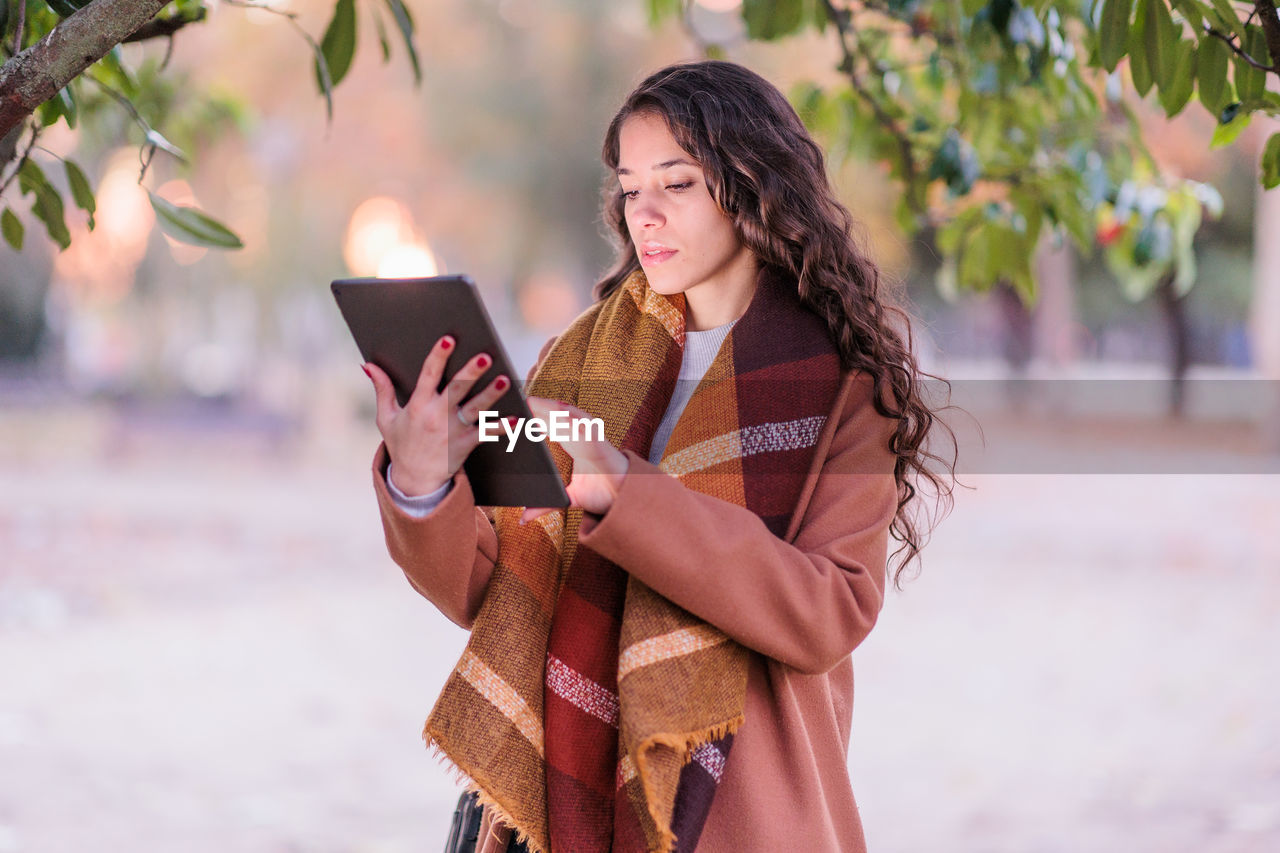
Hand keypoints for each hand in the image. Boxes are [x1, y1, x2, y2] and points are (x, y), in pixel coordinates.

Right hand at [365, 336, 510, 495]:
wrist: (414, 481)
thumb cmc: (401, 444)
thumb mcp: (386, 418)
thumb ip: (382, 389)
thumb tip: (367, 364)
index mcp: (417, 405)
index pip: (428, 376)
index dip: (438, 357)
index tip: (448, 339)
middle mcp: (436, 416)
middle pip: (456, 390)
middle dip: (471, 373)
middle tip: (486, 357)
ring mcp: (453, 431)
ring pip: (475, 409)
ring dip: (491, 395)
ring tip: (505, 380)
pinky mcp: (466, 444)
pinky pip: (486, 434)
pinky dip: (502, 427)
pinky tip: (516, 418)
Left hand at [521, 397, 627, 523]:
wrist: (626, 501)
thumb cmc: (603, 494)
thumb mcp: (569, 499)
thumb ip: (547, 505)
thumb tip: (524, 518)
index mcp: (573, 444)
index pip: (550, 425)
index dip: (533, 417)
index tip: (514, 412)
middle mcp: (581, 437)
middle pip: (556, 416)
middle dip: (537, 407)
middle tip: (515, 400)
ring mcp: (592, 438)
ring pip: (569, 416)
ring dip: (550, 408)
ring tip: (530, 401)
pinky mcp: (601, 444)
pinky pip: (585, 427)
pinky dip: (571, 418)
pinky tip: (556, 413)